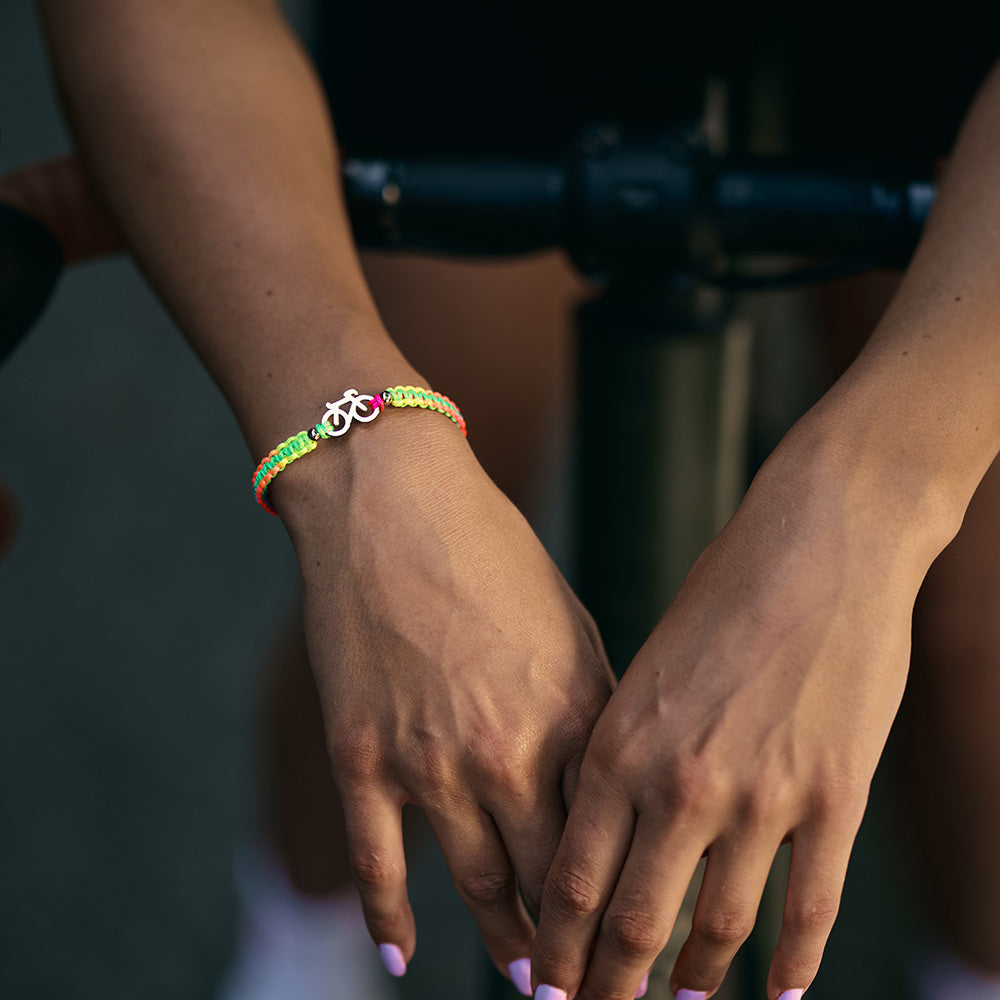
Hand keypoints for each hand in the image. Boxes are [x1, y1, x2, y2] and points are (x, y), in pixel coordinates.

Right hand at [275, 413, 613, 991]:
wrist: (391, 502)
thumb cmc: (491, 553)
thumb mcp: (568, 624)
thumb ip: (593, 705)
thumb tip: (613, 776)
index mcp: (573, 717)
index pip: (613, 839)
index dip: (632, 898)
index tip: (646, 937)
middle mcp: (508, 754)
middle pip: (552, 881)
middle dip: (580, 943)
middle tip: (598, 982)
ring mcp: (429, 763)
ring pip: (478, 885)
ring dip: (508, 942)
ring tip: (531, 982)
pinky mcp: (362, 757)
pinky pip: (380, 862)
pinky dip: (390, 917)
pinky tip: (402, 955)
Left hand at [531, 426, 941, 999]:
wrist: (817, 543)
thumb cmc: (719, 596)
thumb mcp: (644, 670)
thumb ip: (622, 752)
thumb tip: (603, 829)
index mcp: (618, 744)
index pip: (570, 879)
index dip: (557, 948)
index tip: (550, 987)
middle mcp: (679, 782)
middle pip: (632, 921)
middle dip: (609, 984)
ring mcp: (761, 795)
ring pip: (718, 929)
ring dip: (694, 983)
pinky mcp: (834, 796)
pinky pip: (811, 908)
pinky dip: (794, 964)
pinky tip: (782, 995)